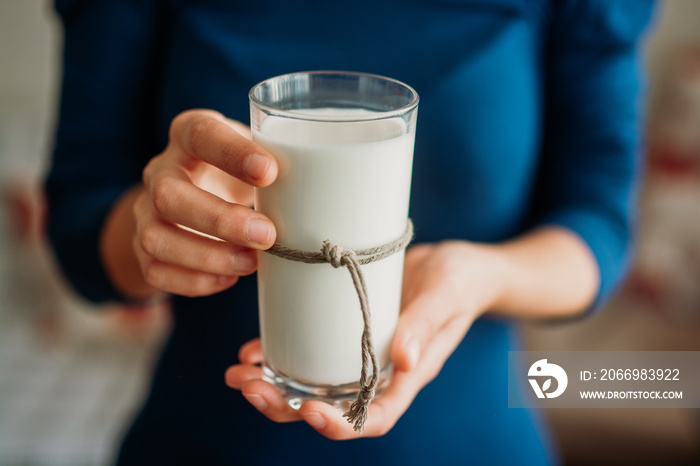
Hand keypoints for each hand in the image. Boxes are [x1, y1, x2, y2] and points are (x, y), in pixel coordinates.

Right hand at [131, 109, 277, 296]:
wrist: (191, 196)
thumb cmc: (235, 173)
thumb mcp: (253, 156)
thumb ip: (279, 166)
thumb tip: (326, 194)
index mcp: (188, 136)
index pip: (201, 134)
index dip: (232, 153)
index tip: (270, 172)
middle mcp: (160, 171)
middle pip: (170, 194)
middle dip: (220, 220)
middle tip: (266, 234)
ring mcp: (145, 212)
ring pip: (157, 238)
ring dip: (207, 256)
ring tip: (251, 263)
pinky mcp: (143, 247)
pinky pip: (155, 271)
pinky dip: (194, 281)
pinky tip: (229, 278)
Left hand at [225, 241, 502, 438]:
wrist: (457, 265)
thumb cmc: (461, 280)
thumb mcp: (447, 295)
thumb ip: (426, 324)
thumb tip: (401, 360)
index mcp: (407, 375)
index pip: (374, 417)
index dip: (340, 425)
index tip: (307, 411)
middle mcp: (379, 373)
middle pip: (330, 407)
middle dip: (285, 406)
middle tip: (247, 387)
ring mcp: (359, 355)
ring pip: (311, 384)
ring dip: (272, 386)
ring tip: (237, 373)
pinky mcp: (346, 332)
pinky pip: (309, 352)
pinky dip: (278, 355)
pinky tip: (253, 349)